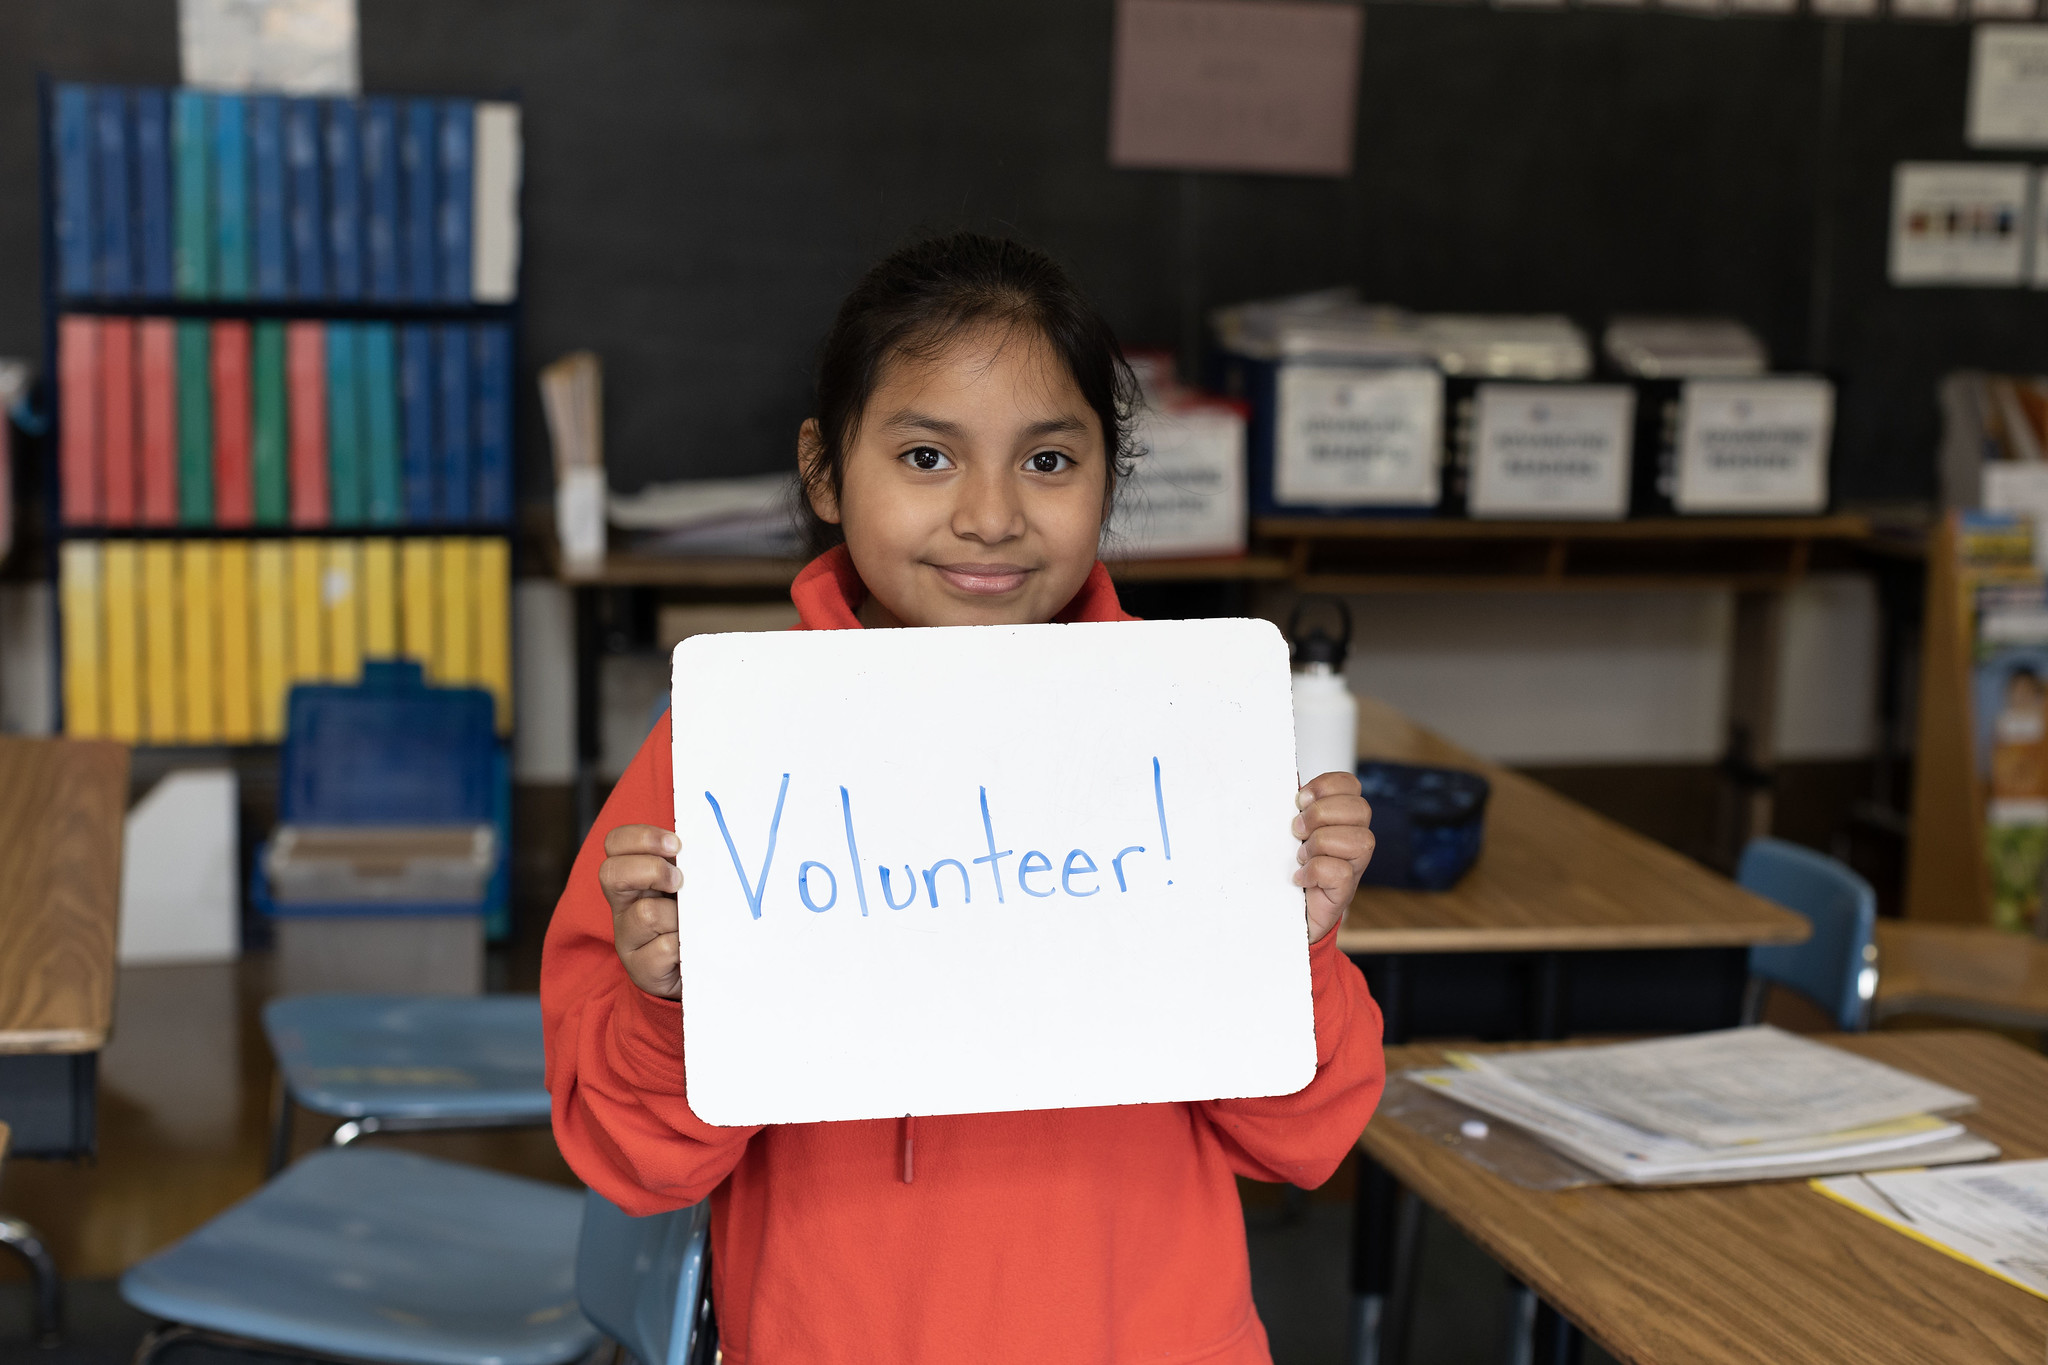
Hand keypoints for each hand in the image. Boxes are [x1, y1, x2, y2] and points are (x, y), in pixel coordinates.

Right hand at [601, 824, 683, 998]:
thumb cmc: (692, 920)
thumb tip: (708, 841)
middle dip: (651, 870)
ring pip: (646, 913)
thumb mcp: (687, 887)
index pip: (616, 843)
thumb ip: (688, 865)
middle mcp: (623, 904)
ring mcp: (627, 937)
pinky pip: (665, 948)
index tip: (676, 845)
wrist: (696, 970)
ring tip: (691, 924)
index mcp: (632, 877)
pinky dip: (684, 945)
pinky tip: (691, 948)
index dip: (641, 838)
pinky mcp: (640, 967)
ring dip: (677, 916)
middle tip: (679, 881)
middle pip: (611, 873)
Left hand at [1292, 772, 1374, 943]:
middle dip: (1321, 815)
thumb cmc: (1285, 866)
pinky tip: (1300, 878)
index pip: (1351, 785)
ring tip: (1300, 856)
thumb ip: (1292, 810)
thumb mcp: (1287, 833)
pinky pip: (1341, 872)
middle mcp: (1355, 838)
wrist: (1282, 913)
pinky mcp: (1345, 891)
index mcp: (1341, 818)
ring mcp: (1355, 865)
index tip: (1300, 800)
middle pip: (1360, 808)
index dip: (1326, 786)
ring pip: (1358, 840)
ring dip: (1320, 844)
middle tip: (1297, 831)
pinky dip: (1315, 872)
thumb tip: (1283, 786)